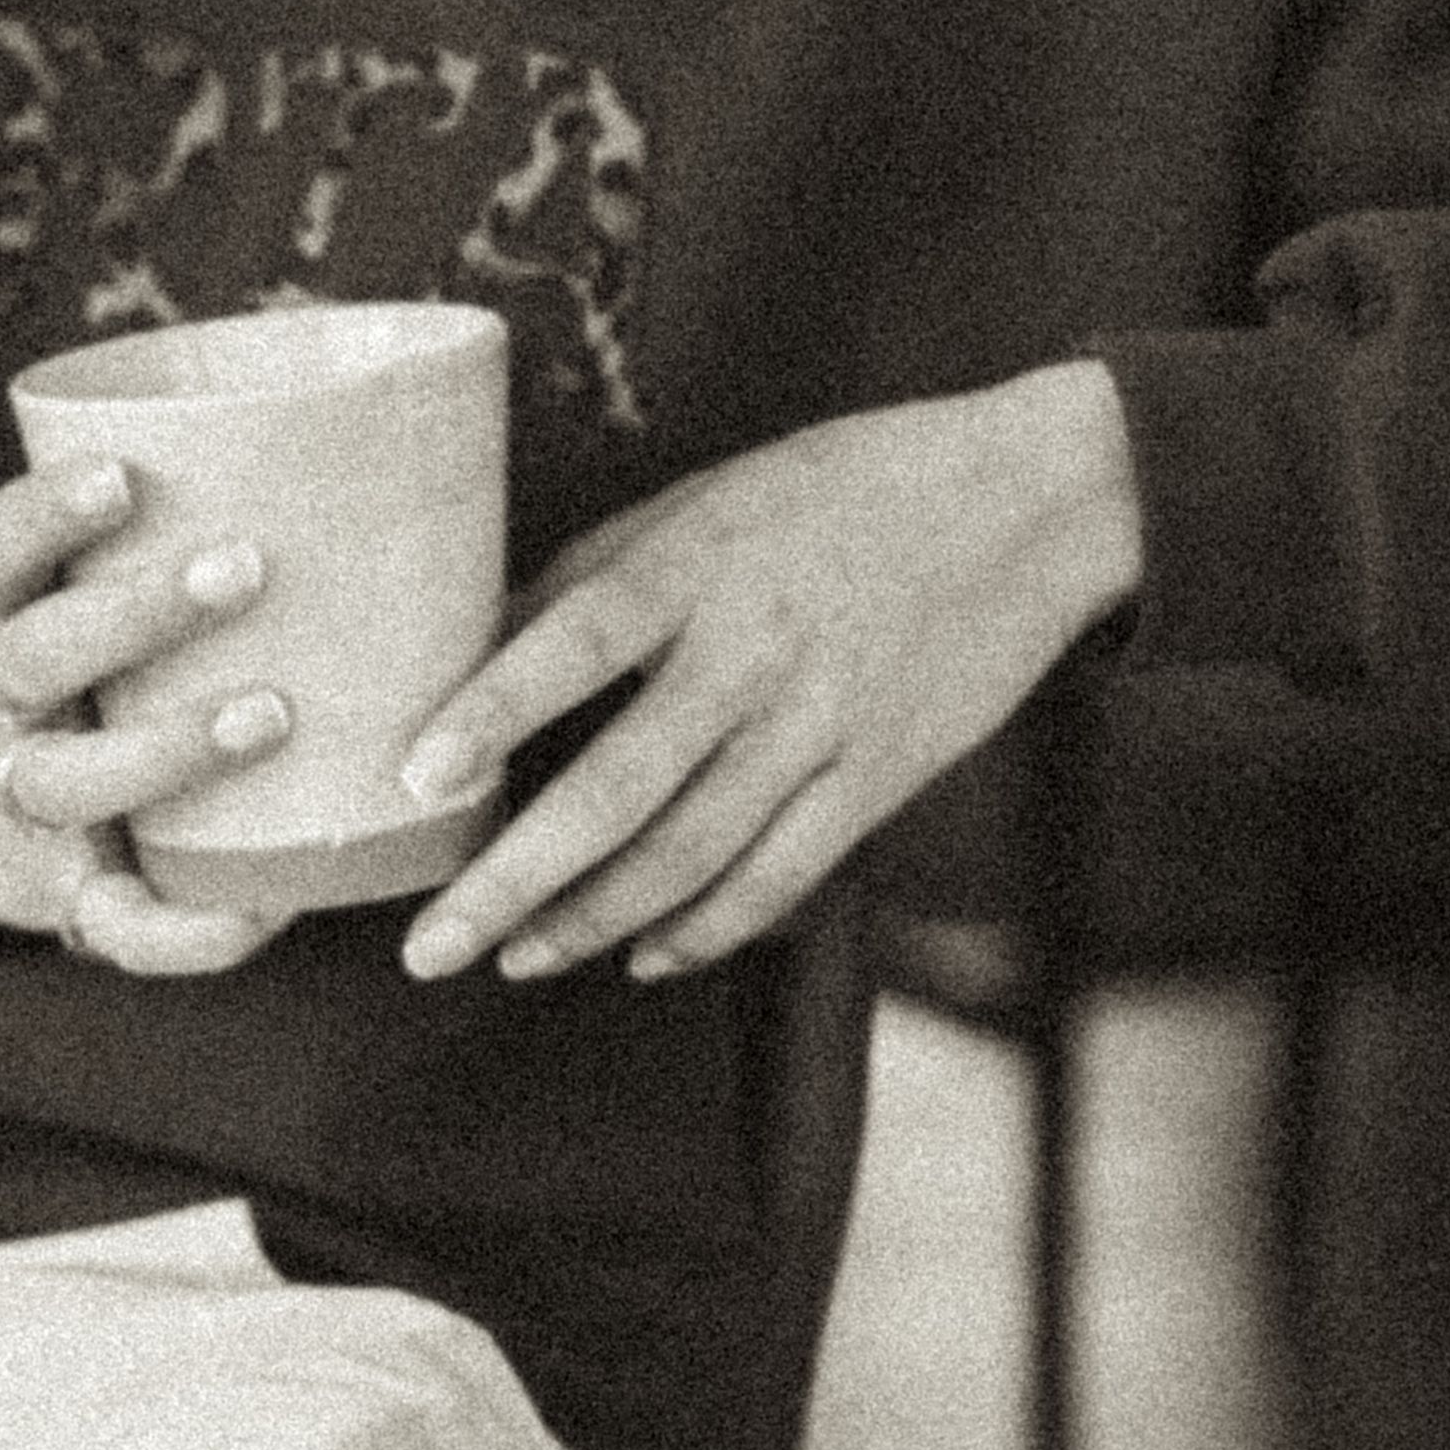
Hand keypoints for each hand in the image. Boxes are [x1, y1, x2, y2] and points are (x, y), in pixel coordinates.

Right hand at [0, 455, 302, 977]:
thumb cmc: (58, 668)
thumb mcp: (50, 593)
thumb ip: (140, 538)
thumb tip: (341, 443)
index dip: (47, 515)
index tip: (122, 477)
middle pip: (35, 657)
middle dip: (134, 615)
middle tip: (245, 569)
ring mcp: (22, 805)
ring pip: (72, 781)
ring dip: (168, 749)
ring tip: (273, 713)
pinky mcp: (63, 896)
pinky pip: (118, 922)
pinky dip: (187, 928)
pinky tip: (264, 908)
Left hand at [393, 361, 1146, 986]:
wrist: (1029, 504)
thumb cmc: (842, 491)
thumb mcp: (709, 499)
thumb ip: (597, 573)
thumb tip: (476, 645)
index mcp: (699, 563)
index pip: (579, 639)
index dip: (496, 708)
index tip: (420, 778)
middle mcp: (756, 650)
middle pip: (621, 786)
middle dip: (516, 880)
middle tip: (433, 944)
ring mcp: (823, 723)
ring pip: (693, 853)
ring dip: (592, 921)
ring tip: (515, 958)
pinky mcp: (879, 777)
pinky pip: (780, 876)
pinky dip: (704, 929)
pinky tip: (641, 956)